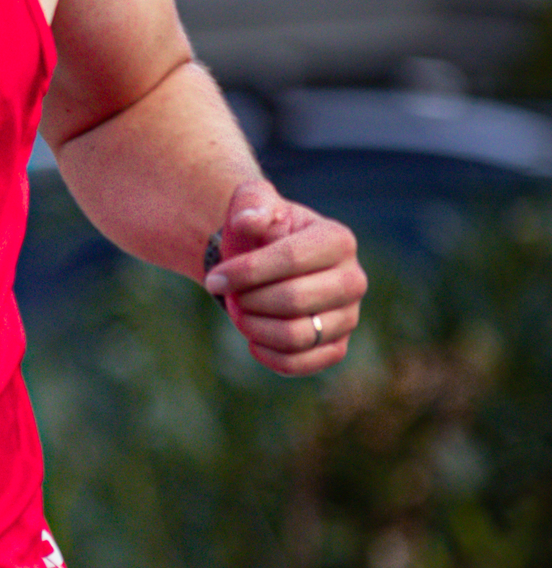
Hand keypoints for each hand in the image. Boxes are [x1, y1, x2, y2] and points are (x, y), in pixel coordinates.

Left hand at [203, 181, 366, 374]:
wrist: (267, 262)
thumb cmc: (260, 231)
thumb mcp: (252, 203)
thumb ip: (251, 203)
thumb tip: (249, 221)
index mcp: (338, 239)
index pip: (291, 259)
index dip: (246, 272)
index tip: (214, 279)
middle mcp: (354, 279)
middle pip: (294, 300)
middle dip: (249, 301)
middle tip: (230, 296)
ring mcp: (349, 316)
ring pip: (297, 336)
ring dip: (255, 328)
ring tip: (240, 314)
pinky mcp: (335, 347)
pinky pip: (300, 364)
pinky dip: (267, 354)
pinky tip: (252, 338)